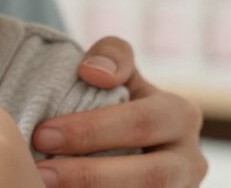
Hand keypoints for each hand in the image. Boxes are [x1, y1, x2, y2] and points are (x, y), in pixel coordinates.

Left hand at [32, 37, 207, 187]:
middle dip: (89, 175)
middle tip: (41, 173)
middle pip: (149, 176)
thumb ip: (112, 55)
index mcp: (180, 116)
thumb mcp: (119, 69)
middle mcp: (190, 160)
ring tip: (45, 187)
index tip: (42, 135)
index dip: (91, 131)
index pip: (140, 123)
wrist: (125, 136)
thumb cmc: (116, 97)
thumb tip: (93, 72)